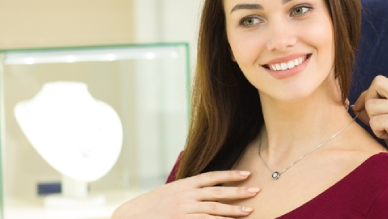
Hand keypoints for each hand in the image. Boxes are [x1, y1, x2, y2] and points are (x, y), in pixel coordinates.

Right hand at [112, 170, 259, 218]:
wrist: (131, 216)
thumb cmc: (151, 207)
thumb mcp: (170, 193)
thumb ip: (187, 192)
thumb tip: (204, 191)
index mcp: (184, 184)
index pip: (212, 176)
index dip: (230, 175)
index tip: (246, 174)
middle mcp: (186, 195)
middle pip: (218, 192)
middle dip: (238, 191)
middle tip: (256, 190)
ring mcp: (184, 209)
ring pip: (215, 209)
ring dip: (234, 210)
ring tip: (249, 211)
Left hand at [352, 75, 387, 177]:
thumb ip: (381, 111)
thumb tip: (357, 107)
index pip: (381, 82)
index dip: (368, 95)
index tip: (364, 110)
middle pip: (377, 82)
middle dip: (367, 99)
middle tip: (371, 118)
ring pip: (371, 105)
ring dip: (373, 121)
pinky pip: (374, 121)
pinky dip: (378, 132)